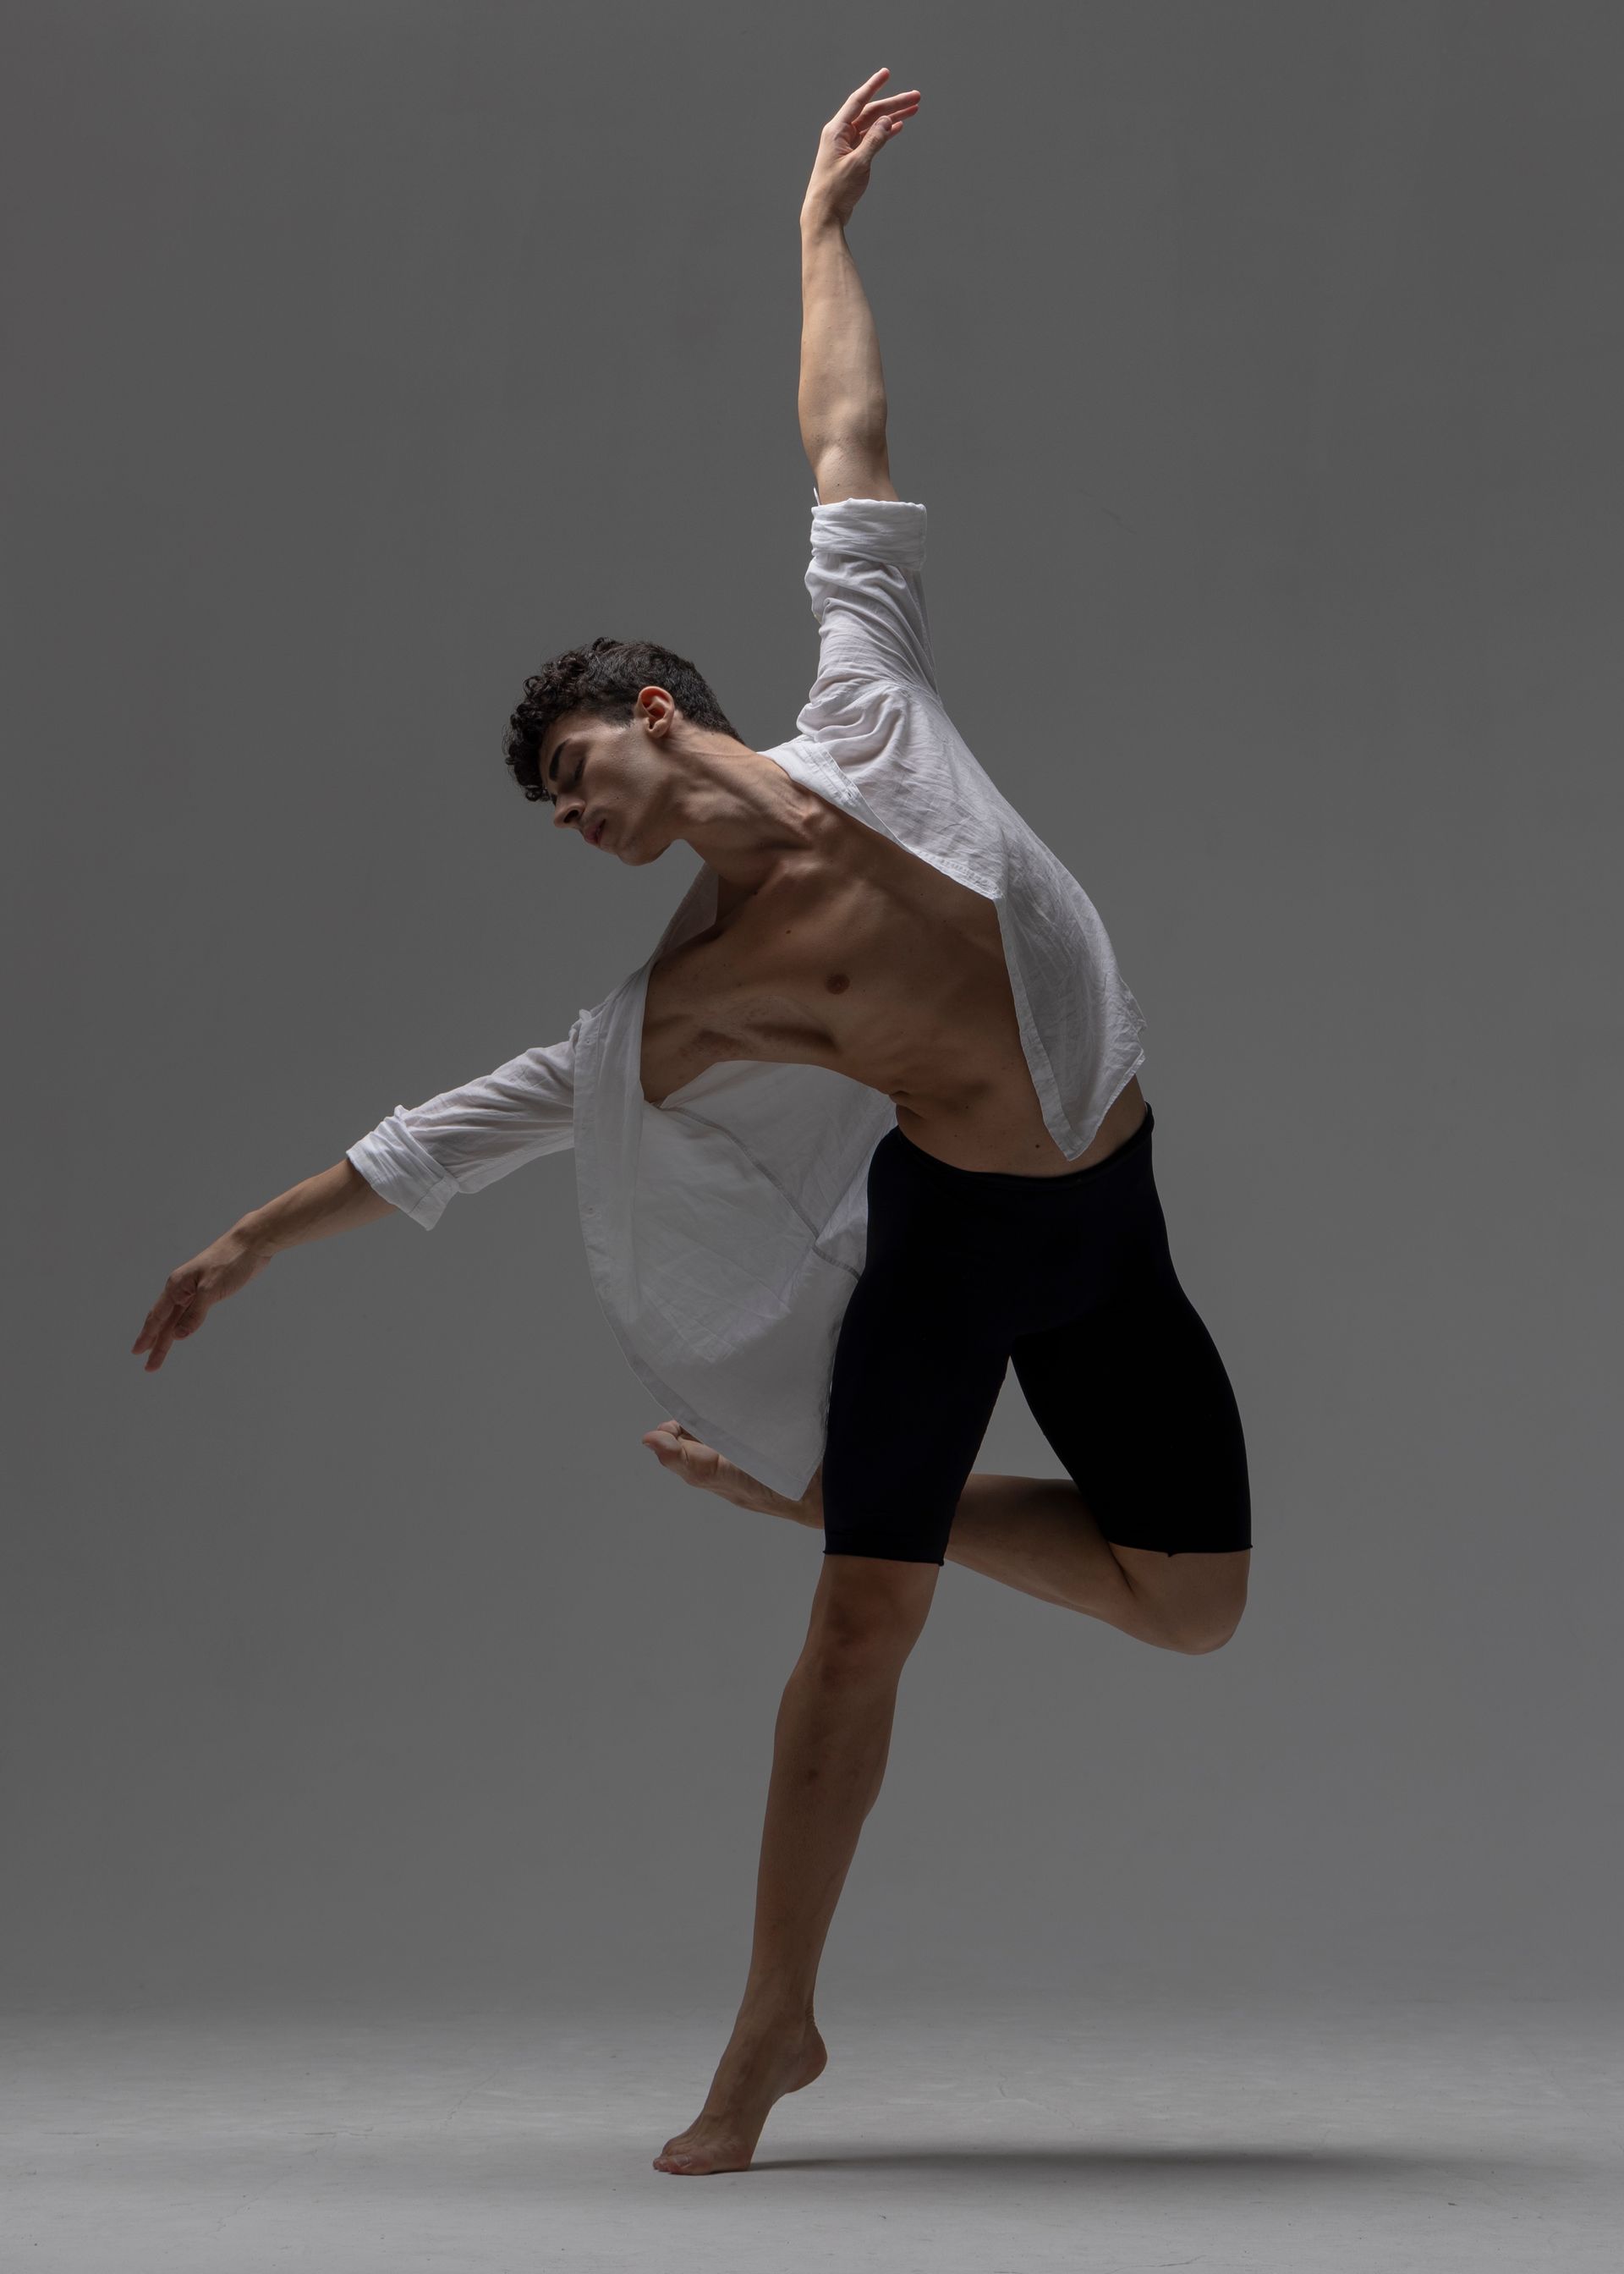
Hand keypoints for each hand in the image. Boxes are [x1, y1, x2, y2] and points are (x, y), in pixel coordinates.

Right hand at [130, 1227, 273, 1372]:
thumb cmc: (231, 1262)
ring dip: (169, 1338)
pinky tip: (181, 1333)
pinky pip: (189, 1313)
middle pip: (165, 1322)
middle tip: (149, 1367)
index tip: (137, 1353)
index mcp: (177, 1286)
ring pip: (177, 1319)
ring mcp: (194, 1290)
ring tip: (160, 1355)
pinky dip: (183, 1325)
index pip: (158, 1317)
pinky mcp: (208, 1291)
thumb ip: (195, 1314)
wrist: (252, 1244)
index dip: (147, 1336)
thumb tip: (178, 1337)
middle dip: (156, 1345)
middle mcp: (181, 1289)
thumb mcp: (212, 1290)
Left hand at [801, 67, 920, 231]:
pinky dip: (885, 133)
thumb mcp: (858, 164)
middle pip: (871, 112)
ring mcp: (847, 145)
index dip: (874, 86)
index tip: (886, 73)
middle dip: (893, 104)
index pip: (858, 101)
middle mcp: (841, 134)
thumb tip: (888, 120)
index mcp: (837, 130)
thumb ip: (874, 140)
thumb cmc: (836, 190)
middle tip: (915, 97)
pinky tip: (899, 127)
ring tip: (913, 109)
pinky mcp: (852, 158)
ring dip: (893, 117)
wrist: (824, 214)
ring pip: (874, 125)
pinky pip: (872, 139)